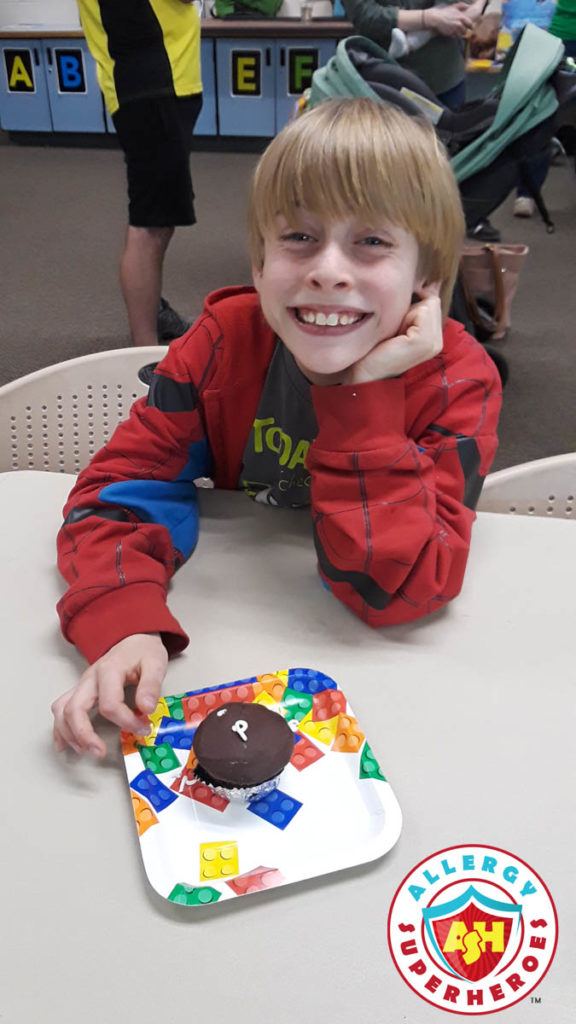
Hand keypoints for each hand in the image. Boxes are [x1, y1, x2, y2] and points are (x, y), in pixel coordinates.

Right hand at [52, 634, 167, 758]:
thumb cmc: (143, 652)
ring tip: (85, 751)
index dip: (126, 722)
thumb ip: (151, 685)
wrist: (133, 638)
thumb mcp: (155, 663)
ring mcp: (82, 685)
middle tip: (99, 752)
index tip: (143, 729)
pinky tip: (64, 745)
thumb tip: (147, 709)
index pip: (109, 704)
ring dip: (70, 734)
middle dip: (84, 734)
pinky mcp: (80, 691)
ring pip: (62, 711)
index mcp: (109, 671)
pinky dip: (60, 729)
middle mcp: (90, 679)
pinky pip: (61, 709)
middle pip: (75, 709)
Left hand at [342, 287, 443, 384]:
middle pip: (432, 300)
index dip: (415, 301)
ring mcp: (434, 343)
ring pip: (429, 302)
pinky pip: (423, 309)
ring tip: (395, 334)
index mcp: (433, 338)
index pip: (433, 301)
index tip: (397, 316)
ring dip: (407, 312)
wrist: (363, 373)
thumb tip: (420, 281)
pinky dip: (406, 316)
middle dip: (411, 307)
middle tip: (395, 330)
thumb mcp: (396, 324)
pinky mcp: (424, 342)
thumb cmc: (374, 348)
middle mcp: (437, 342)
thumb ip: (410, 308)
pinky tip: (396, 335)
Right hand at [426, 5, 474, 36]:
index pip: (470, 24)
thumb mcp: (454, 7)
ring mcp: (455, 30)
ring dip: (459, 33)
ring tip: (456, 30)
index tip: (468, 26)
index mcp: (462, 18)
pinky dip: (455, 35)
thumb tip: (468, 6)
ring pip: (461, 35)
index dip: (470, 26)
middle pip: (466, 30)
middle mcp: (459, 24)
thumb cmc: (445, 12)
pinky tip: (452, 32)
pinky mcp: (451, 34)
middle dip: (464, 30)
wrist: (437, 19)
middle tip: (461, 29)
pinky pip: (456, 36)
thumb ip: (462, 6)